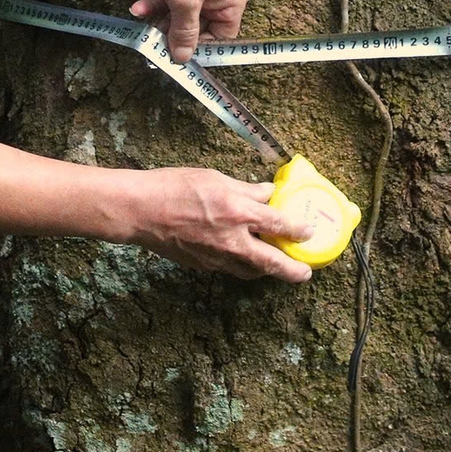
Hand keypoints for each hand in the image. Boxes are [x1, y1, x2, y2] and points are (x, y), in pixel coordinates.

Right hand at [125, 166, 313, 282]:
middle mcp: (232, 241)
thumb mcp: (216, 178)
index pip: (280, 225)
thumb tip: (268, 193)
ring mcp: (217, 258)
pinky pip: (229, 269)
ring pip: (250, 271)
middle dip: (293, 271)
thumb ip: (246, 189)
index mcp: (239, 213)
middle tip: (305, 273)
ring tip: (274, 265)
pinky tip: (240, 256)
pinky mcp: (202, 265)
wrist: (142, 211)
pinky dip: (241, 265)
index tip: (308, 232)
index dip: (299, 230)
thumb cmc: (175, 188)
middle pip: (272, 263)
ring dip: (266, 270)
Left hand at [129, 0, 249, 62]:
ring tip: (144, 26)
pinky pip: (168, 4)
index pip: (223, 38)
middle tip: (155, 47)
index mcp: (232, 1)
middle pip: (198, 30)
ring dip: (160, 22)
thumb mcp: (185, 2)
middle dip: (175, 36)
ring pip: (179, 18)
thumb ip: (184, 32)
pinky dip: (153, 7)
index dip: (202, 49)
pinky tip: (137, 7)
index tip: (179, 59)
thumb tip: (182, 59)